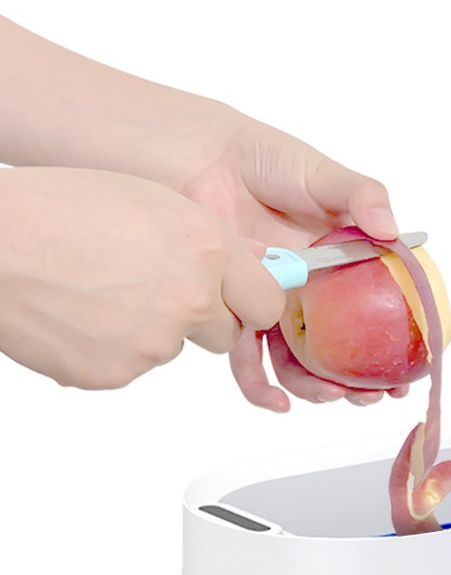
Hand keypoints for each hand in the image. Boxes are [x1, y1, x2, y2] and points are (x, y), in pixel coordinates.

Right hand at [0, 167, 285, 388]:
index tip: (243, 300)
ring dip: (152, 330)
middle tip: (155, 290)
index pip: (269, 301)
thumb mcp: (150, 201)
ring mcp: (156, 342)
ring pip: (174, 347)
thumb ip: (210, 239)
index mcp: (207, 252)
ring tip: (102, 292)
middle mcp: (192, 300)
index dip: (252, 300)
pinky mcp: (120, 373)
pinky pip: (132, 366)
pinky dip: (113, 349)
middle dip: (202, 318)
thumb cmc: (59, 211)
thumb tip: (258, 258)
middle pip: (226, 332)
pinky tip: (82, 316)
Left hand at [166, 110, 409, 410]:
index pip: (378, 312)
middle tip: (375, 394)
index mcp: (342, 264)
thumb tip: (393, 232)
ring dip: (320, 388)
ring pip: (300, 363)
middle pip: (342, 349)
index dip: (396, 344)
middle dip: (362, 381)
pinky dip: (261, 387)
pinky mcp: (236, 311)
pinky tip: (278, 403)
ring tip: (334, 395)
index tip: (412, 369)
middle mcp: (312, 292)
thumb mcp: (324, 175)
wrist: (202, 158)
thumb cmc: (265, 160)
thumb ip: (362, 196)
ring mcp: (275, 304)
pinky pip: (249, 359)